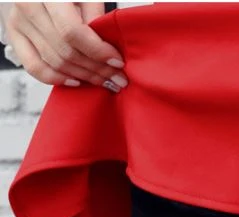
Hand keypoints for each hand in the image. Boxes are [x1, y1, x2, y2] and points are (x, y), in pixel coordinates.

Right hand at [0, 2, 127, 92]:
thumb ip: (95, 17)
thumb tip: (108, 49)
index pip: (73, 32)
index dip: (97, 51)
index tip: (117, 61)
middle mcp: (28, 8)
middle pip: (66, 51)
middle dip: (96, 69)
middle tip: (116, 77)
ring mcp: (19, 23)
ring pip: (54, 62)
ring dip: (83, 76)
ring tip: (103, 81)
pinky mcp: (15, 36)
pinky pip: (34, 67)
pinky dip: (57, 79)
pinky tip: (76, 81)